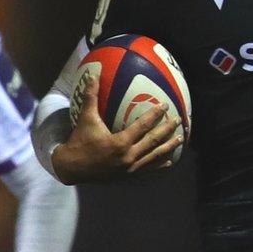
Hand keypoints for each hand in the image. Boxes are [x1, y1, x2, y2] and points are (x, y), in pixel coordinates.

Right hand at [52, 72, 183, 183]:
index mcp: (120, 143)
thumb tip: (93, 76)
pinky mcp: (128, 176)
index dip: (155, 115)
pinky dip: (159, 165)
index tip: (165, 106)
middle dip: (167, 130)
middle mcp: (128, 157)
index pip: (142, 126)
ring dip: (168, 147)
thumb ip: (91, 97)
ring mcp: (129, 169)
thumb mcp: (85, 118)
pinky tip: (169, 162)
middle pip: (153, 142)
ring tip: (180, 139)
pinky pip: (148, 170)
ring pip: (154, 157)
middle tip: (178, 120)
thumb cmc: (80, 141)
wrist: (72, 167)